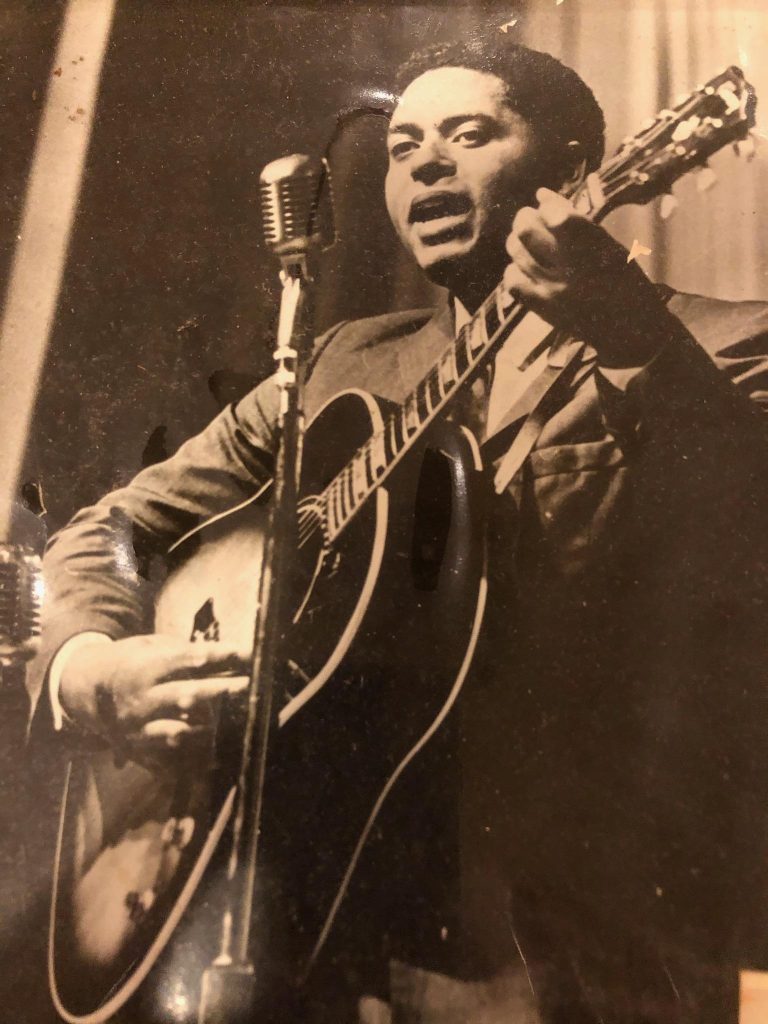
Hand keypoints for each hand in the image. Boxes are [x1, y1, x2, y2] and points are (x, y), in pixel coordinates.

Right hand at [59, 634, 249, 764]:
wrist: (87, 689)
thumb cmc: (131, 661)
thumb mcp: (150, 645)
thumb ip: (183, 651)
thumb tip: (227, 653)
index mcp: (143, 668)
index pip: (186, 659)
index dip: (216, 656)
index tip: (243, 652)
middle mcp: (141, 699)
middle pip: (185, 695)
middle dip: (218, 690)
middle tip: (246, 684)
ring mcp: (138, 726)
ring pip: (178, 731)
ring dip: (206, 726)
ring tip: (224, 718)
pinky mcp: (137, 747)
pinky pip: (167, 756)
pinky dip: (187, 753)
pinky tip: (207, 748)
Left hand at [503, 188, 674, 366]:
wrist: (630, 331)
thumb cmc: (623, 281)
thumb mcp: (611, 247)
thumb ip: (577, 222)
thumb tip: (541, 195)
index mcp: (597, 250)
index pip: (560, 219)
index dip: (548, 205)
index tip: (545, 200)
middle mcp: (573, 270)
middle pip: (528, 230)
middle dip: (524, 217)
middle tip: (528, 216)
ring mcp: (555, 291)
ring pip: (517, 253)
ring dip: (516, 240)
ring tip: (525, 239)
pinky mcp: (543, 310)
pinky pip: (513, 281)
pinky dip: (514, 268)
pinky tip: (523, 267)